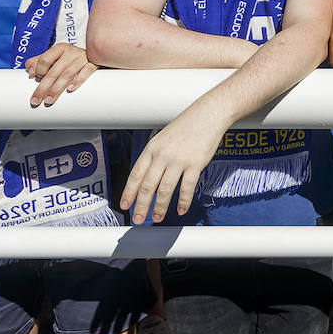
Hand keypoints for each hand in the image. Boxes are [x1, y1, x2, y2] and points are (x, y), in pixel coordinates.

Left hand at [24, 43, 95, 106]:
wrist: (97, 50)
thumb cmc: (71, 57)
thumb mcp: (54, 56)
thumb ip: (38, 62)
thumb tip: (30, 73)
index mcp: (59, 49)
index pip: (44, 59)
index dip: (39, 70)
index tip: (36, 79)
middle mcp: (70, 52)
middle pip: (54, 71)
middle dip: (43, 87)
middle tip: (36, 100)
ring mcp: (82, 58)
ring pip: (67, 74)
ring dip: (57, 88)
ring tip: (49, 100)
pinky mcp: (94, 63)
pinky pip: (86, 71)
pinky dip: (78, 80)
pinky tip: (70, 89)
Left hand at [120, 102, 226, 222]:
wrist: (207, 114)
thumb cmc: (187, 126)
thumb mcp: (163, 138)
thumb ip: (155, 157)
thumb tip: (148, 178)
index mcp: (152, 148)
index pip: (135, 175)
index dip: (128, 193)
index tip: (125, 205)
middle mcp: (162, 155)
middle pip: (147, 186)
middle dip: (141, 206)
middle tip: (138, 219)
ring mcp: (179, 160)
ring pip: (165, 190)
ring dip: (160, 207)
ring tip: (157, 217)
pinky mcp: (195, 164)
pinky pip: (186, 187)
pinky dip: (183, 201)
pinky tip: (181, 209)